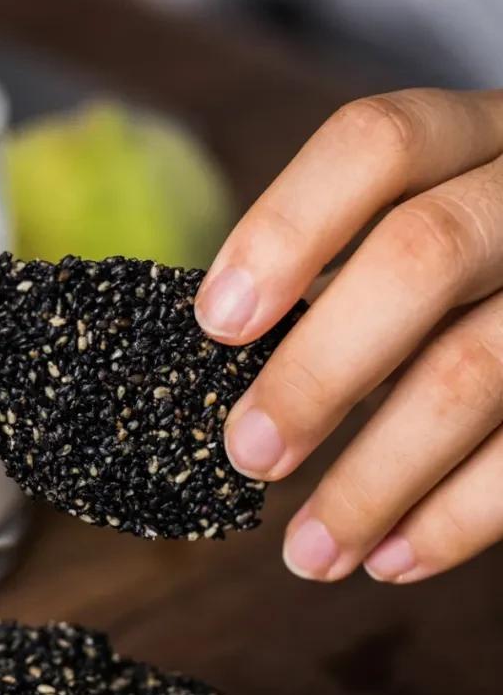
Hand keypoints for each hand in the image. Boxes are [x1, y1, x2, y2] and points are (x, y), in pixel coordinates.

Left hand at [194, 89, 502, 583]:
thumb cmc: (469, 278)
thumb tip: (219, 367)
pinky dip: (454, 519)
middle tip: (250, 455)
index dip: (287, 229)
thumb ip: (341, 275)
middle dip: (321, 368)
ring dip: (377, 479)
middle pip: (425, 254)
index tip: (217, 322)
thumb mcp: (421, 232)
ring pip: (478, 370)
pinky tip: (390, 557)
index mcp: (472, 137)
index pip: (377, 145)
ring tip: (309, 552)